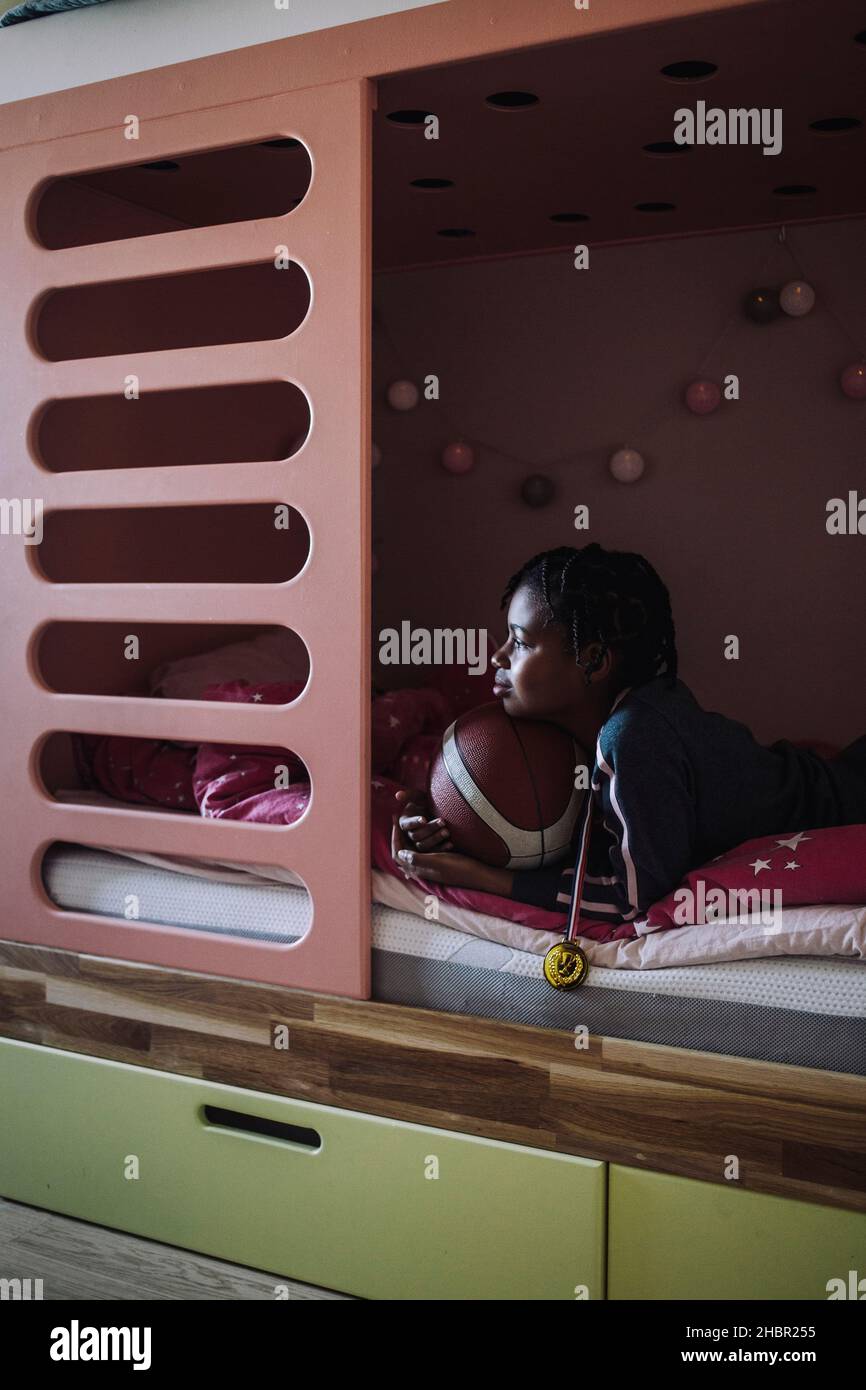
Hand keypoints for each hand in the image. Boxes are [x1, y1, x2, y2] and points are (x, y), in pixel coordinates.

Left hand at [391, 814, 513, 896]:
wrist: (477, 875)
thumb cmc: (458, 868)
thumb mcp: (437, 861)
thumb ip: (418, 859)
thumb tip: (400, 853)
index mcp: (418, 869)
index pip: (397, 854)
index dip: (394, 837)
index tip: (395, 820)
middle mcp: (421, 869)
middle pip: (402, 852)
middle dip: (399, 835)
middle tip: (398, 819)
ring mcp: (428, 867)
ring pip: (412, 851)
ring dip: (409, 837)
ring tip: (409, 823)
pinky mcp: (437, 863)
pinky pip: (423, 851)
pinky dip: (420, 840)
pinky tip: (423, 831)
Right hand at [394, 788, 452, 851]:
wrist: (439, 809)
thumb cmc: (426, 800)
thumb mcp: (418, 796)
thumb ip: (409, 794)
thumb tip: (397, 795)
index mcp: (405, 822)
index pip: (407, 825)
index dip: (415, 822)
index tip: (424, 819)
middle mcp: (410, 834)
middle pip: (416, 836)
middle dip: (429, 829)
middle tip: (442, 822)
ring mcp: (419, 842)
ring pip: (423, 846)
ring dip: (435, 839)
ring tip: (447, 832)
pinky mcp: (429, 849)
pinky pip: (433, 852)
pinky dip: (442, 848)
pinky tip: (450, 843)